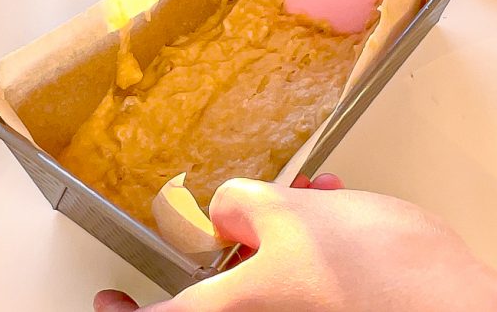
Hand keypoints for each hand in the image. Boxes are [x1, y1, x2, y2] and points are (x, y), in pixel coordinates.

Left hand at [94, 176, 496, 311]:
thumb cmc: (390, 281)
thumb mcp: (297, 217)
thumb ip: (242, 209)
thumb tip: (223, 214)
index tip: (106, 298)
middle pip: (219, 297)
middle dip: (230, 245)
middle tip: (236, 222)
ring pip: (269, 286)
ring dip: (280, 238)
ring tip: (315, 198)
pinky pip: (308, 290)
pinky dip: (313, 256)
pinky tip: (342, 218)